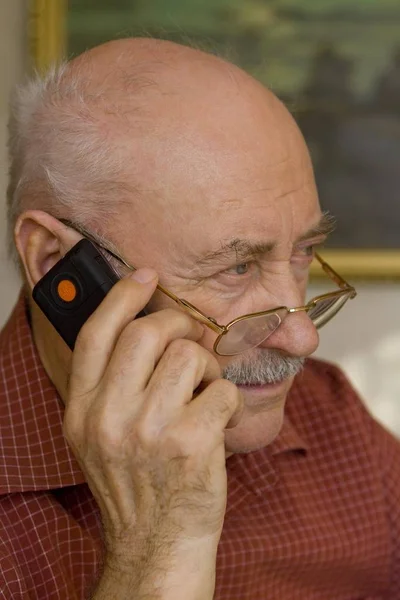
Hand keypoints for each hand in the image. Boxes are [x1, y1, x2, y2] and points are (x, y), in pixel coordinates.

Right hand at [63, 268, 242, 597]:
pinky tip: (218, 418)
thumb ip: (108, 383)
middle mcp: (110, 417)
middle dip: (179, 324)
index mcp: (83, 409)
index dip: (122, 296)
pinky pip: (222, 388)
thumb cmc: (136, 483)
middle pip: (147, 333)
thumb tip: (135, 324)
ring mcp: (149, 431)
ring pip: (190, 355)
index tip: (145, 277)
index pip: (96, 333)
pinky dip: (229, 397)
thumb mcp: (98, 435)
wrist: (156, 543)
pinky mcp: (191, 443)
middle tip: (191, 339)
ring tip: (205, 388)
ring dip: (208, 366)